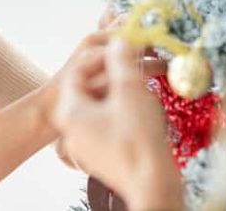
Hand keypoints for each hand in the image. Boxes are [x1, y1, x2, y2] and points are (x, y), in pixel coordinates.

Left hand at [52, 38, 167, 170]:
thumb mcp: (130, 90)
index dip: (103, 55)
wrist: (153, 185)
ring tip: (144, 86)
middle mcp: (73, 128)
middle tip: (136, 66)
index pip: (79, 69)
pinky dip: (125, 111)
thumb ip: (122, 59)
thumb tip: (120, 39)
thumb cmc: (138, 138)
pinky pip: (110, 124)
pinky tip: (145, 110)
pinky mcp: (103, 155)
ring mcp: (87, 144)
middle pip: (91, 87)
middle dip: (115, 73)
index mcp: (71, 110)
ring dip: (123, 91)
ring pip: (103, 105)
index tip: (124, 51)